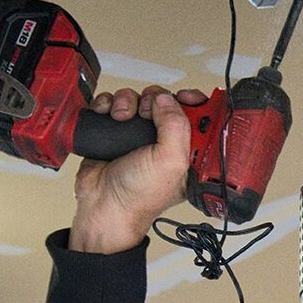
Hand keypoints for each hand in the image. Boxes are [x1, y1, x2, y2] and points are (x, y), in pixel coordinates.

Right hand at [68, 86, 207, 254]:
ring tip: (122, 117)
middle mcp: (166, 142)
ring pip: (139, 100)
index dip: (195, 101)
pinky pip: (114, 104)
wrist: (102, 206)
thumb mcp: (169, 162)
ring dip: (128, 101)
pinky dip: (108, 104)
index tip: (183, 96)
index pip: (200, 116)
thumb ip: (175, 126)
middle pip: (166, 101)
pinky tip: (108, 115)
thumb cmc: (138, 197)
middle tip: (148, 112)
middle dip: (155, 100)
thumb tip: (166, 100)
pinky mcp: (117, 132)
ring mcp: (141, 136)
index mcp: (188, 151)